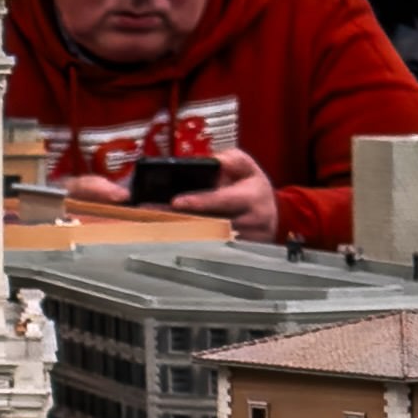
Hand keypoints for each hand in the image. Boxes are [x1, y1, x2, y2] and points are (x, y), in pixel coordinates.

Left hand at [150, 147, 282, 241]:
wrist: (269, 217)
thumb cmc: (251, 190)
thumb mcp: (248, 169)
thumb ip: (231, 159)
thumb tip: (214, 160)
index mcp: (251, 197)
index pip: (223, 200)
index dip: (200, 201)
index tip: (176, 201)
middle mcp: (249, 222)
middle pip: (208, 224)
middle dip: (177, 220)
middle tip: (148, 215)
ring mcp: (241, 243)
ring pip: (204, 241)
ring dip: (176, 236)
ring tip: (149, 229)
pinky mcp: (232, 257)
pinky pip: (205, 254)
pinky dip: (184, 248)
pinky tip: (163, 244)